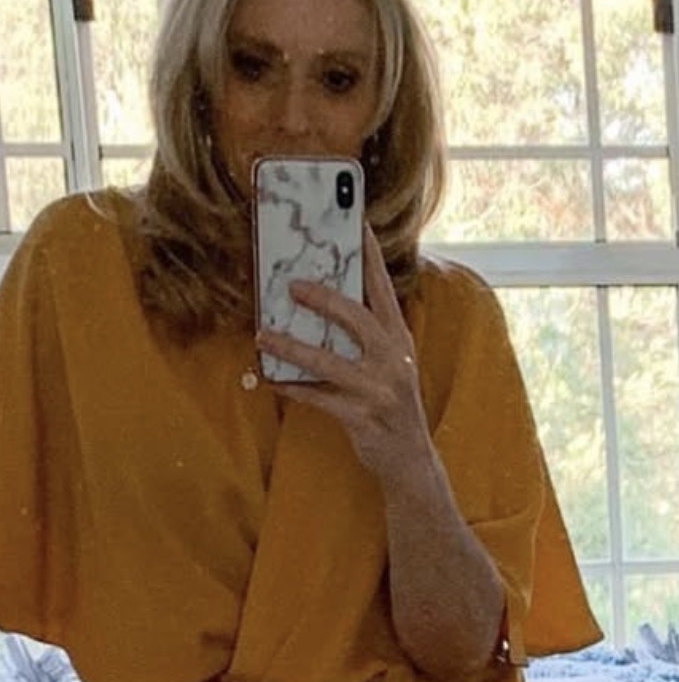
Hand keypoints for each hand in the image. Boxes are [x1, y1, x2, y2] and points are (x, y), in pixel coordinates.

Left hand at [255, 227, 430, 484]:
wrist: (411, 461)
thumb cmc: (392, 406)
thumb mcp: (391, 364)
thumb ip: (367, 335)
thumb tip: (322, 301)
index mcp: (400, 339)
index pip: (383, 288)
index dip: (369, 254)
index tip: (355, 220)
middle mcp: (394, 359)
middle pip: (358, 318)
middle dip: (324, 299)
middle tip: (292, 285)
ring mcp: (379, 390)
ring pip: (329, 361)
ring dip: (292, 348)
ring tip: (264, 335)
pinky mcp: (362, 417)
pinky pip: (319, 399)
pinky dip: (293, 389)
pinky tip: (272, 380)